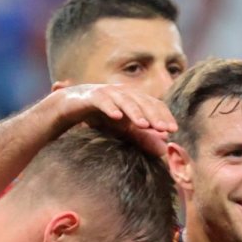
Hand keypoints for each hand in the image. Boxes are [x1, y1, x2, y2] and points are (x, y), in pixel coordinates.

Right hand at [46, 84, 176, 155]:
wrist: (68, 108)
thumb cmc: (99, 118)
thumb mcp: (123, 131)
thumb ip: (142, 138)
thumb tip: (164, 150)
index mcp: (134, 98)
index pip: (154, 104)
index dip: (164, 116)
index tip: (173, 130)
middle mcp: (122, 92)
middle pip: (143, 101)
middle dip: (154, 115)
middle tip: (164, 129)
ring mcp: (106, 92)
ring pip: (124, 100)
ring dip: (135, 112)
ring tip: (144, 124)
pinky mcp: (89, 96)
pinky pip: (101, 100)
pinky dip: (109, 107)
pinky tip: (116, 117)